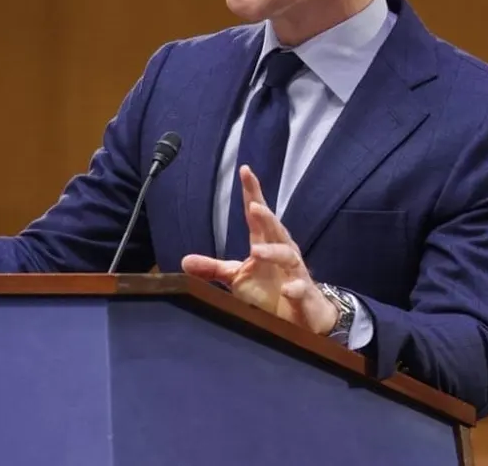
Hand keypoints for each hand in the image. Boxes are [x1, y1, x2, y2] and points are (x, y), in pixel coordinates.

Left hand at [181, 165, 338, 335]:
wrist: (303, 317)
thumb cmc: (271, 290)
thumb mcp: (238, 278)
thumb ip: (213, 268)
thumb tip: (184, 261)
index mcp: (266, 244)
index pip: (256, 216)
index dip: (252, 192)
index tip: (245, 170)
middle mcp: (282, 252)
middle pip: (275, 229)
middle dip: (266, 217)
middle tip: (253, 206)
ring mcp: (295, 273)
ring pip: (287, 256)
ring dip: (273, 252)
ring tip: (256, 252)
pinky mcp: (303, 296)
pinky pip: (301, 289)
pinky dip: (295, 288)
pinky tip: (287, 289)